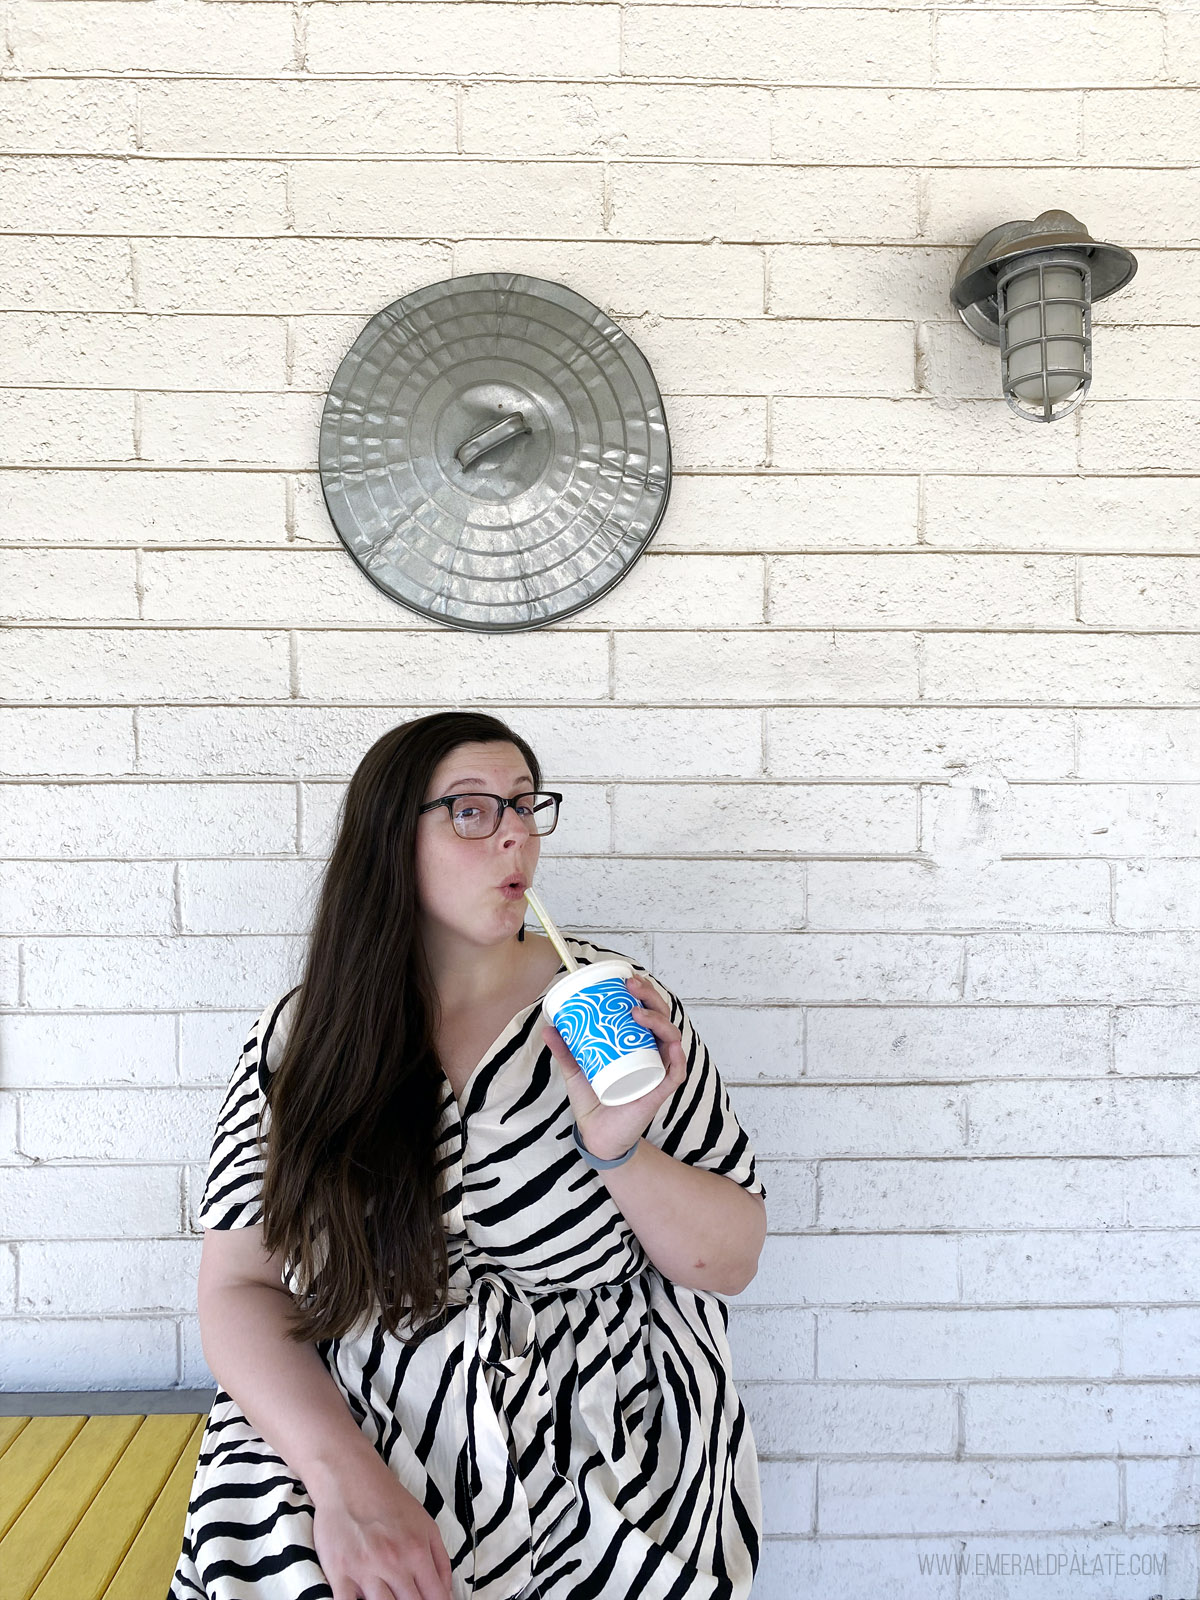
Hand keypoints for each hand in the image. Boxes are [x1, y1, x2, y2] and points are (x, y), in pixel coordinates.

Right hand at [310, 1448, 453, 1599]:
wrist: (350, 1478)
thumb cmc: (389, 1502)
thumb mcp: (426, 1524)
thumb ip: (440, 1561)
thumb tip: (446, 1594)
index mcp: (417, 1551)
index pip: (436, 1598)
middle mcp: (393, 1563)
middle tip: (409, 1599)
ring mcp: (365, 1570)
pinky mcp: (339, 1573)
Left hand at [542, 973, 686, 1161]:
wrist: (597, 1136)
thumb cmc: (594, 1100)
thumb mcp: (576, 1070)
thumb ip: (565, 1049)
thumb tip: (548, 1026)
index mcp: (637, 1043)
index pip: (646, 1010)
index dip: (642, 991)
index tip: (625, 977)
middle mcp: (652, 1052)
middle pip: (661, 1017)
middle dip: (650, 996)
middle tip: (630, 986)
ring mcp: (658, 1070)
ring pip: (670, 1038)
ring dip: (658, 1020)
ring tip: (636, 1012)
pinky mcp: (660, 1091)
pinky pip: (677, 1071)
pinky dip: (677, 1056)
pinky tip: (670, 1044)